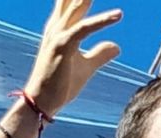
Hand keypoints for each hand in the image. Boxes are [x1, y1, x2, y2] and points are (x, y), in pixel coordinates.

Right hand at [24, 0, 121, 115]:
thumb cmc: (61, 85)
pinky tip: (118, 15)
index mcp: (61, 27)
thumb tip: (116, 46)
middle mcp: (58, 26)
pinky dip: (102, 20)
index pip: (72, 0)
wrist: (42, 103)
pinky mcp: (63, 46)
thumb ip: (101, 53)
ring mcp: (58, 34)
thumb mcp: (87, 66)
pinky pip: (84, 29)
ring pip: (78, 5)